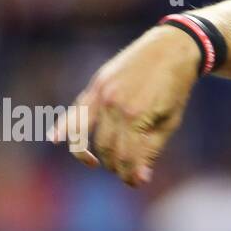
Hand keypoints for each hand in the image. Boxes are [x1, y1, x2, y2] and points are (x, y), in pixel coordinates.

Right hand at [55, 24, 200, 185]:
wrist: (171, 48)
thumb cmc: (175, 88)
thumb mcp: (170, 121)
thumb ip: (151, 149)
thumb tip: (140, 177)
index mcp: (136, 116)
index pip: (126, 157)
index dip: (130, 174)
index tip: (137, 182)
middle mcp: (114, 105)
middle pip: (106, 149)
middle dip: (115, 166)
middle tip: (127, 174)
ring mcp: (101, 93)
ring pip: (86, 134)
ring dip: (91, 153)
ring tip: (97, 164)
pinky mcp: (96, 84)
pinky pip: (76, 109)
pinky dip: (64, 126)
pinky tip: (56, 139)